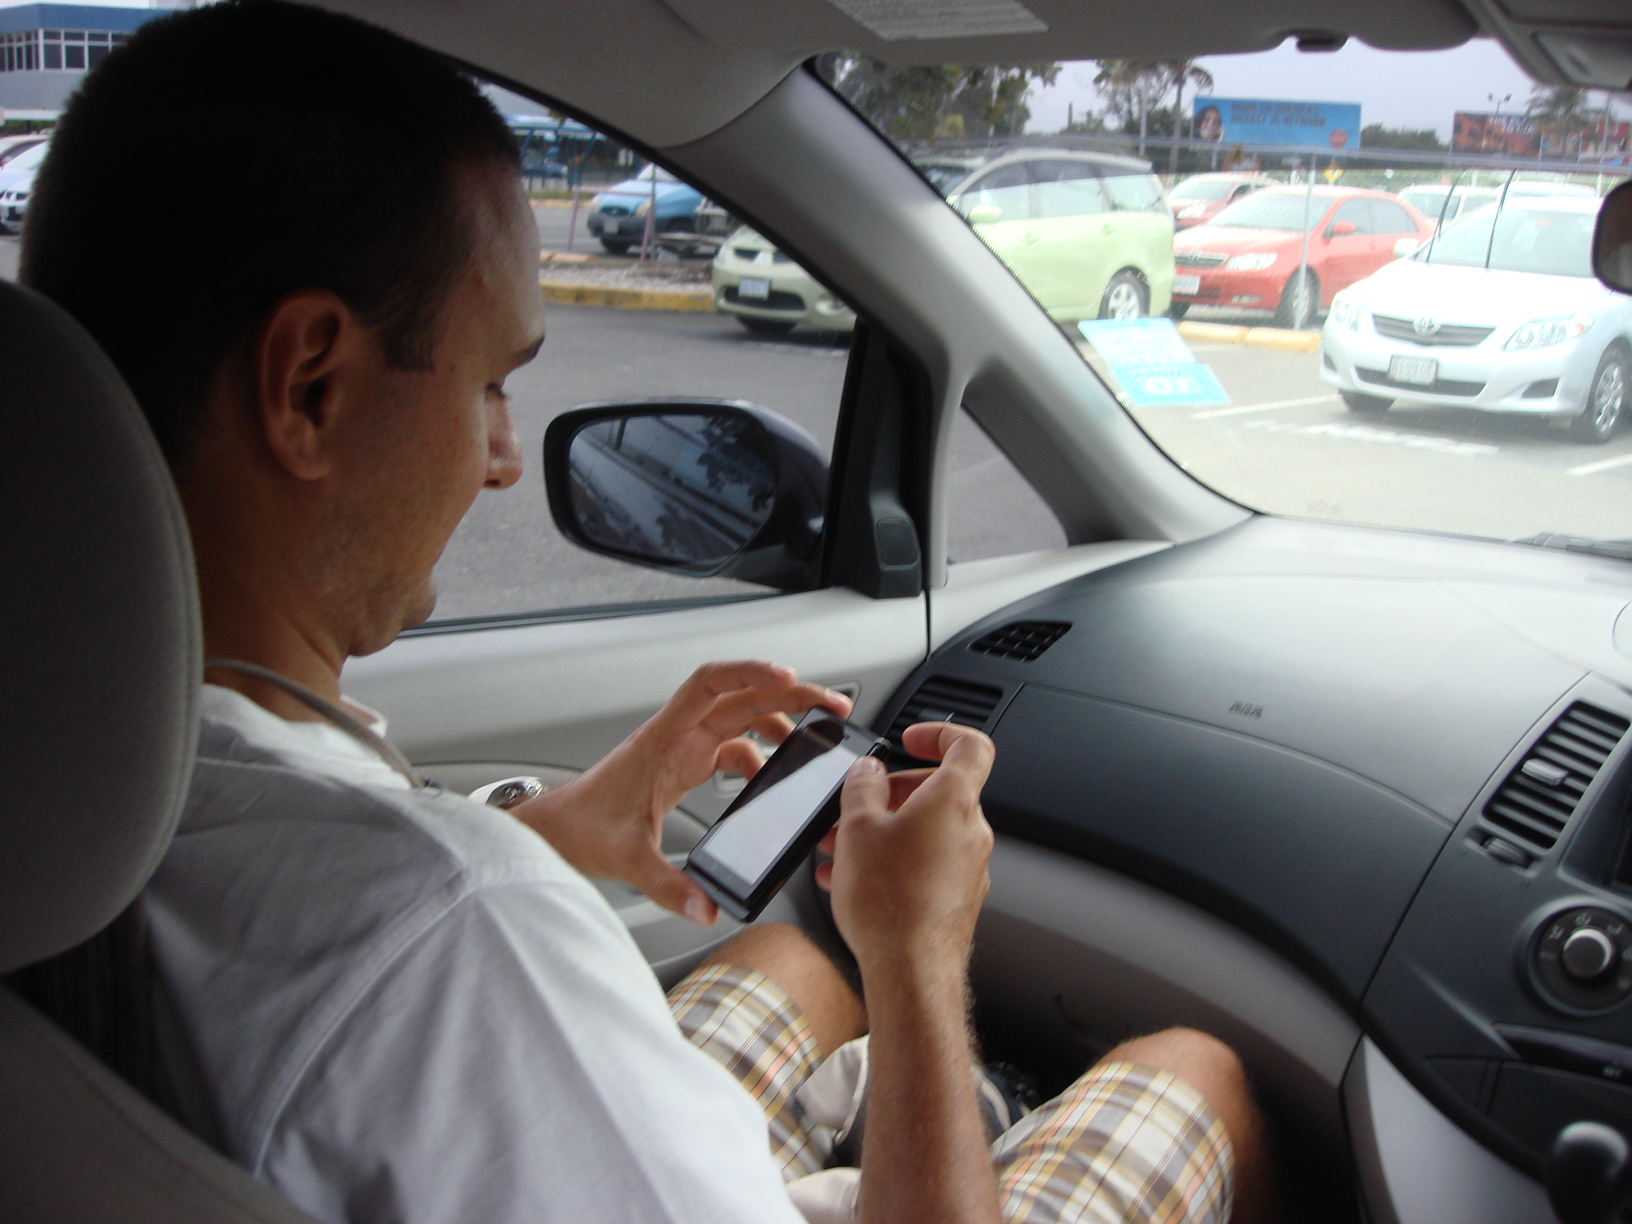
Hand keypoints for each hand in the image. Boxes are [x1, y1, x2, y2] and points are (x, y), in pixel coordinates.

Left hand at [512, 660, 850, 924]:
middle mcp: (676, 736)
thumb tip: (706, 907)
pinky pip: (732, 747)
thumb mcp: (627, 859)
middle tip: (830, 706)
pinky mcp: (685, 764)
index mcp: (663, 741)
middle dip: (788, 695)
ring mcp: (682, 747)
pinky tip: (767, 781)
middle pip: (740, 696)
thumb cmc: (580, 829)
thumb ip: (669, 885)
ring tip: (813, 739)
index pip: (708, 685)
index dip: (749, 672)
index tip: (786, 677)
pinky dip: (757, 757)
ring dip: (778, 722)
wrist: (557, 832)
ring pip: (740, 717)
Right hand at [816, 722, 994, 973]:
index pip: (970, 745)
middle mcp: (970, 832)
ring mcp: (967, 868)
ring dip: (885, 830)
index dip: (940, 733)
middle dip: (892, 793)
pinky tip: (854, 879)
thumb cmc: (891, 904)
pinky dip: (893, 861)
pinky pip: (925, 864)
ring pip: (926, 831)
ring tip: (842, 847)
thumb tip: (867, 772)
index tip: (910, 738)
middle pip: (938, 791)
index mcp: (954, 801)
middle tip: (856, 804)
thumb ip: (862, 788)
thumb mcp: (858, 828)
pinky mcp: (957, 899)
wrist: (911, 974)